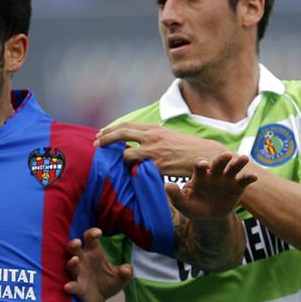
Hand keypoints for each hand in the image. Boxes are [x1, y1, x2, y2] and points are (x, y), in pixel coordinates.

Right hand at [63, 228, 132, 301]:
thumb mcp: (121, 277)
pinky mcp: (77, 288)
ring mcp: (78, 274)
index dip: (92, 233)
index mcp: (93, 253)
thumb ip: (126, 272)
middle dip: (74, 244)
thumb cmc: (108, 283)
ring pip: (71, 265)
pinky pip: (72, 286)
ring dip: (71, 262)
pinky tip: (68, 286)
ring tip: (75, 260)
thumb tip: (127, 269)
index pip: (90, 238)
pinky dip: (70, 286)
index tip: (98, 233)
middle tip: (77, 242)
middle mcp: (83, 260)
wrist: (100, 301)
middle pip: (74, 248)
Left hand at [94, 122, 223, 176]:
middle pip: (122, 133)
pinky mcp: (159, 166)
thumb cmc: (186, 147)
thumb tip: (136, 139)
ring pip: (127, 154)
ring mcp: (155, 151)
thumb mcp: (168, 135)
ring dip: (120, 161)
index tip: (100, 134)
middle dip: (105, 139)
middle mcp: (152, 137)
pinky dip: (133, 172)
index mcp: (154, 129)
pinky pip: (139, 170)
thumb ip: (152, 136)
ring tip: (119, 166)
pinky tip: (131, 175)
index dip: (110, 130)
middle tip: (95, 144)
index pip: (127, 126)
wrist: (204, 156)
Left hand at [166, 152, 256, 219]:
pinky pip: (244, 180)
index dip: (201, 164)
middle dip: (221, 159)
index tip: (203, 165)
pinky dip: (249, 177)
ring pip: (233, 168)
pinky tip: (254, 177)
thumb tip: (167, 185)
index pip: (200, 166)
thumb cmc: (194, 206)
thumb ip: (175, 195)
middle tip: (226, 155)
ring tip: (244, 158)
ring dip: (238, 163)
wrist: (208, 216)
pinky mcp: (238, 186)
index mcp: (199, 175)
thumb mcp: (183, 204)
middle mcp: (214, 174)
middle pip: (218, 163)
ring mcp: (227, 179)